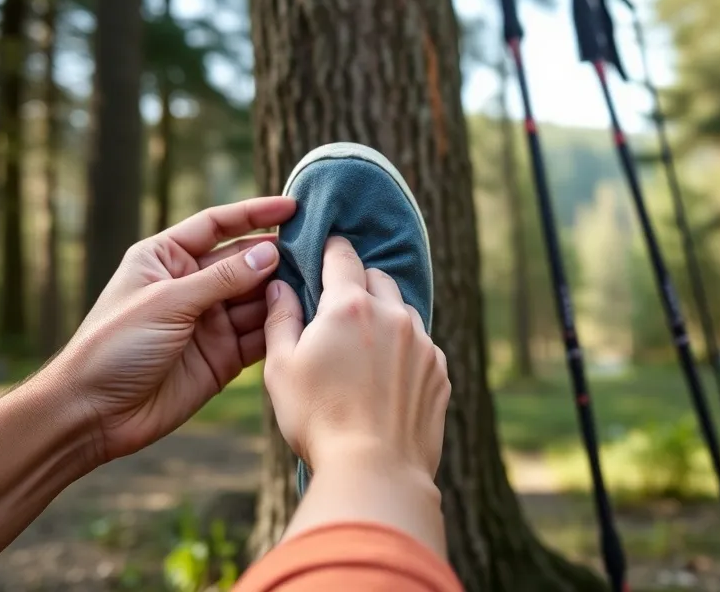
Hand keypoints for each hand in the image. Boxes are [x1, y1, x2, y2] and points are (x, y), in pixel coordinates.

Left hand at [51, 197, 295, 462]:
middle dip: (279, 256)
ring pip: (258, 299)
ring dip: (284, 292)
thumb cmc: (114, 346)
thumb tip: (270, 252)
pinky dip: (281, 327)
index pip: (218, 225)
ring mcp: (209, 321)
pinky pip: (259, 335)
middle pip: (245, 262)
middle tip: (320, 250)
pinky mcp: (222, 356)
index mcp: (166, 258)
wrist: (92, 414)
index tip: (293, 207)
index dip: (255, 213)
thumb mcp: (168, 302)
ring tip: (322, 283)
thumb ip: (223, 278)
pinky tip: (306, 318)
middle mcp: (191, 285)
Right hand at [263, 236, 450, 480]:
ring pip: (403, 310)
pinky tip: (386, 376)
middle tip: (338, 306)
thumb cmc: (319, 420)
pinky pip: (422, 344)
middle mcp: (393, 315)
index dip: (331, 249)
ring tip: (363, 346)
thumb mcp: (281, 368)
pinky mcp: (440, 371)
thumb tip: (279, 286)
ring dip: (384, 316)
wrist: (376, 470)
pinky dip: (404, 348)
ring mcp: (422, 343)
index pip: (342, 256)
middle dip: (358, 283)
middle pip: (377, 278)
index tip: (326, 249)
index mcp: (349, 306)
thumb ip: (280, 319)